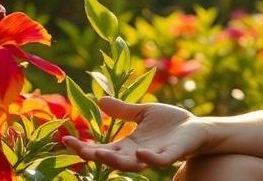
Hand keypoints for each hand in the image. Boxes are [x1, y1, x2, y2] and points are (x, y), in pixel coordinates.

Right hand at [61, 96, 210, 171]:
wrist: (197, 127)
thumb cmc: (171, 122)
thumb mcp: (143, 113)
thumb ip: (122, 111)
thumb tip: (99, 100)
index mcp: (128, 144)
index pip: (101, 148)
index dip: (83, 146)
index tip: (65, 139)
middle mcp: (136, 153)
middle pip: (110, 159)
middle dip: (92, 155)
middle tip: (76, 149)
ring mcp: (153, 155)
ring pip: (130, 163)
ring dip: (114, 160)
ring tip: (98, 152)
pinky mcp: (170, 154)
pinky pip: (157, 160)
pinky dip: (148, 158)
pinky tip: (139, 152)